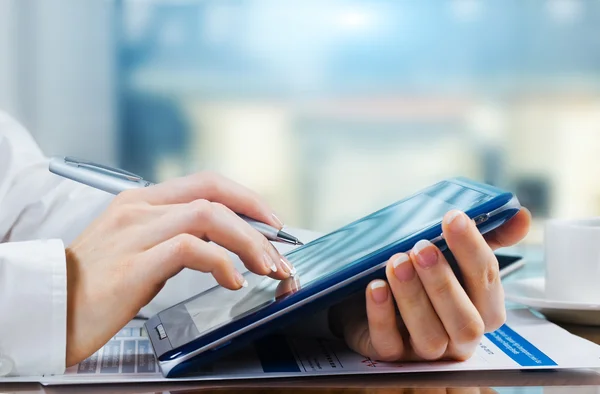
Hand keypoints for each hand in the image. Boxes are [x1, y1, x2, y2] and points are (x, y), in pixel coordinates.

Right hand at [65, 172, 293, 365]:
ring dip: (247, 241)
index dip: (245, 197)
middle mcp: (138, 210)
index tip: (270, 220)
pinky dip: (221, 262)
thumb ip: (172, 240)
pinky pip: (190, 248)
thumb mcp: (136, 251)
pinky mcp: (134, 264)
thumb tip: (218, 247)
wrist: (48, 312)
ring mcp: (135, 233)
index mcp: (140, 203)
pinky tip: (232, 280)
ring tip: (266, 267)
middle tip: (279, 249)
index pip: (205, 183)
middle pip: (214, 195)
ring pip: (209, 216)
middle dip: (256, 219)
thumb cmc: (92, 287)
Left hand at [331, 208, 530, 361]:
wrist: (368, 294)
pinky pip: (389, 344)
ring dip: (413, 297)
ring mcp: (425, 351)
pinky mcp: (390, 356)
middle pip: (465, 322)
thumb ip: (488, 237)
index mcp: (481, 309)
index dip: (473, 250)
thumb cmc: (422, 275)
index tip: (454, 218)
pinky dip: (382, 315)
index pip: (488, 283)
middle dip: (444, 283)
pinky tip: (376, 288)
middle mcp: (459, 337)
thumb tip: (521, 217)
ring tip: (396, 263)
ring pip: (429, 337)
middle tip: (422, 247)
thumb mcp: (453, 253)